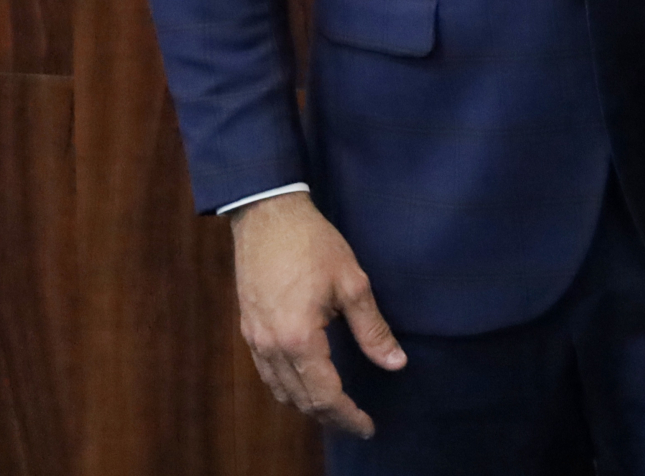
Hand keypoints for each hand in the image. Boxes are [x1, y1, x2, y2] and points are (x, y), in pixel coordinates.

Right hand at [230, 190, 403, 437]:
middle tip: (357, 423)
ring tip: (336, 408)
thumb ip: (372, 329)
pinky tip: (306, 383)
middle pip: (301, 400)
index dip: (348, 416)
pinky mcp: (249, 330)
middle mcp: (271, 347)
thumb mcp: (353, 283)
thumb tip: (396, 363)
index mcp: (299, 339)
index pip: (325, 394)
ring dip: (308, 405)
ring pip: (280, 391)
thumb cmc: (313, 244)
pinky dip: (288, 388)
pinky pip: (267, 374)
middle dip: (330, 417)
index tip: (368, 427)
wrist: (267, 216)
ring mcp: (255, 340)